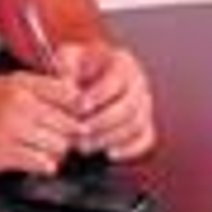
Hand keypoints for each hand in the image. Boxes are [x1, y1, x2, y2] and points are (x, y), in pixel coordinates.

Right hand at [0, 70, 90, 176]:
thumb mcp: (6, 85)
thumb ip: (38, 88)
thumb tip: (74, 96)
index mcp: (22, 83)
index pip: (69, 93)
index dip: (78, 107)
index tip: (77, 114)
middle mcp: (19, 103)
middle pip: (68, 121)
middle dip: (70, 133)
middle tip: (66, 137)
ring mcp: (12, 129)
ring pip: (59, 144)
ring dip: (58, 151)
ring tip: (49, 149)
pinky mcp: (5, 154)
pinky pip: (42, 162)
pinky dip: (45, 165)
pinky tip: (39, 161)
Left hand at [58, 42, 156, 161]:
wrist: (86, 79)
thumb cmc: (77, 68)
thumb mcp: (68, 58)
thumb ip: (65, 64)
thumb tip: (66, 81)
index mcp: (123, 63)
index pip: (118, 79)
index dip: (99, 94)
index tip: (79, 106)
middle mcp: (138, 83)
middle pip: (130, 105)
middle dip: (103, 121)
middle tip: (80, 131)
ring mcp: (144, 104)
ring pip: (137, 124)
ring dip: (111, 138)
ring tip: (85, 145)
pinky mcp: (145, 124)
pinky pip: (146, 138)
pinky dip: (130, 149)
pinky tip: (109, 153)